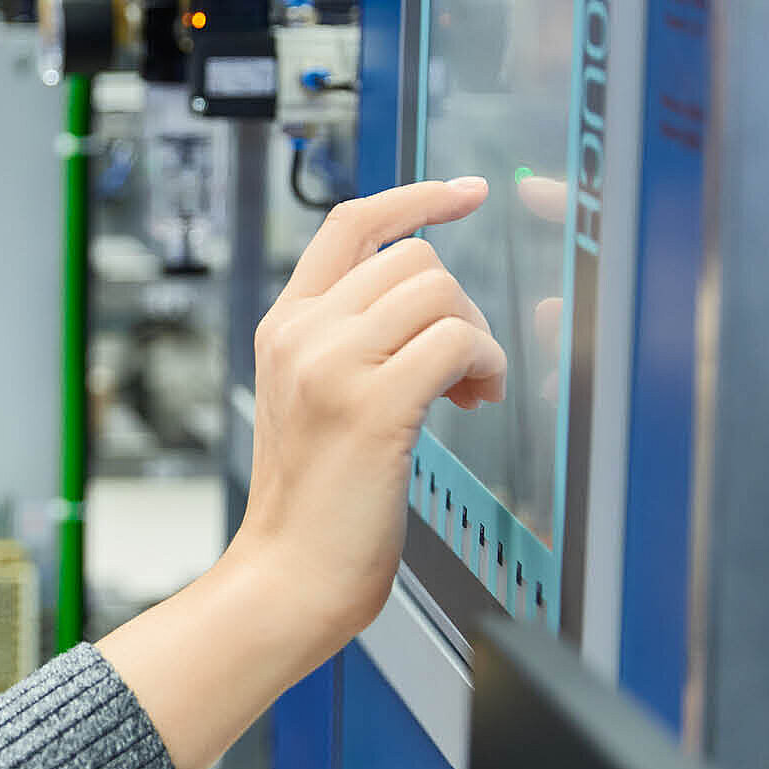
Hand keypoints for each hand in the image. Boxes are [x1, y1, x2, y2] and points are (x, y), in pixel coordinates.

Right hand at [229, 176, 507, 642]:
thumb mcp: (312, 400)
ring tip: (466, 392)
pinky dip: (484, 367)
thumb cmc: (313, 505)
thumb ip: (347, 342)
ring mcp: (332, 366)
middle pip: (414, 260)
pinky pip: (457, 342)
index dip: (415, 197)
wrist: (287, 575)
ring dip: (476, 340)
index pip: (349, 225)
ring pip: (440, 292)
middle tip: (463, 369)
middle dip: (460, 306)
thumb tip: (423, 299)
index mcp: (284, 327)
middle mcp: (301, 335)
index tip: (464, 193)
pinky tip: (472, 404)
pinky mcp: (372, 405)